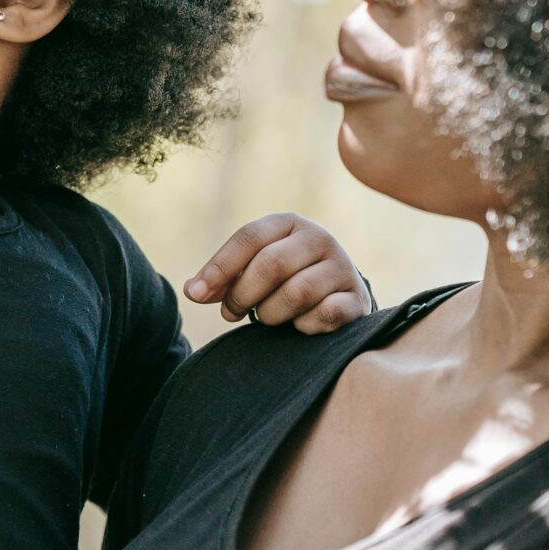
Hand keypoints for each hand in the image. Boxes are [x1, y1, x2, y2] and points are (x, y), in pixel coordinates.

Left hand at [184, 213, 371, 333]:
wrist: (340, 293)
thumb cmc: (285, 279)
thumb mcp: (255, 268)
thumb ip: (224, 278)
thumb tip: (192, 290)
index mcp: (288, 223)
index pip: (248, 237)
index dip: (219, 267)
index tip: (197, 294)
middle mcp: (318, 237)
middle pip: (271, 264)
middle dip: (243, 294)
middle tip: (230, 313)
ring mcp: (342, 266)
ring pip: (297, 292)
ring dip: (270, 314)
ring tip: (265, 317)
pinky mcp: (356, 298)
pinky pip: (323, 315)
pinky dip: (303, 326)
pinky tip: (298, 325)